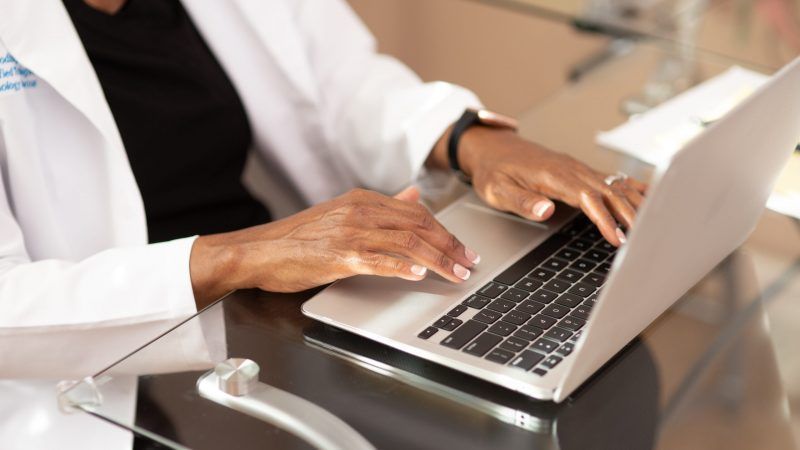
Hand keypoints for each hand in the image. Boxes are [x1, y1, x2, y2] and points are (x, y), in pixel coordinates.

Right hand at [190, 187, 478, 306]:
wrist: (259, 250)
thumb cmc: (300, 238)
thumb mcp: (343, 213)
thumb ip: (382, 205)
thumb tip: (414, 195)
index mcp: (362, 200)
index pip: (417, 213)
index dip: (445, 231)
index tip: (463, 248)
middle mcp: (359, 211)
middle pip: (418, 226)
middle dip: (450, 245)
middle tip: (470, 263)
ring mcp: (349, 232)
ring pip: (406, 242)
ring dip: (437, 259)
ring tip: (456, 274)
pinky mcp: (338, 255)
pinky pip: (377, 260)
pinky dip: (401, 267)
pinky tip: (418, 274)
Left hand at [428, 126, 646, 246]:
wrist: (491, 148)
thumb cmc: (493, 171)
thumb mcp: (497, 190)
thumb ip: (521, 201)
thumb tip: (545, 210)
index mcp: (553, 175)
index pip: (587, 197)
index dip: (604, 218)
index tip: (616, 238)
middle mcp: (570, 168)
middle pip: (609, 191)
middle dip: (629, 214)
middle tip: (644, 239)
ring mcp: (577, 168)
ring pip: (614, 184)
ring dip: (635, 203)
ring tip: (654, 224)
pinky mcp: (579, 170)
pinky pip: (611, 179)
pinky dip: (632, 188)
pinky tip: (650, 196)